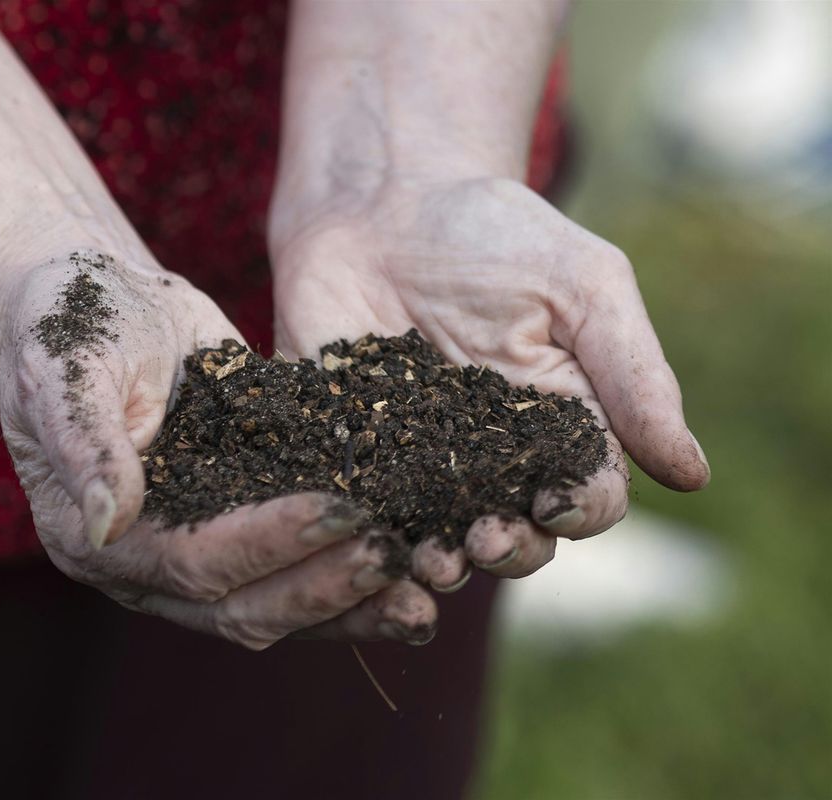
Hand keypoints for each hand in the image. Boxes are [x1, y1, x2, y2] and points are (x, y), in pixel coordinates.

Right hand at [0, 249, 431, 648]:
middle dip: (323, 585)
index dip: (266, 543)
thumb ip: (85, 443)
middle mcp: (146, 562)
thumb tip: (105, 523)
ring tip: (424, 594)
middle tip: (396, 555)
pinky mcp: (239, 525)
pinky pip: (296, 569)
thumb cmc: (68, 323)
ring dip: (351, 605)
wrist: (96, 297)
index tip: (339, 510)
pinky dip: (350, 575)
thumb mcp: (67, 368)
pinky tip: (414, 563)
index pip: (191, 560)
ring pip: (278, 605)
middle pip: (243, 605)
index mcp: (95, 537)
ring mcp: (195, 552)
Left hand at [270, 176, 709, 587]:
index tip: (555, 503)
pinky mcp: (349, 448)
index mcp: (561, 425)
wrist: (382, 198)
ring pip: (438, 537)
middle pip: (516, 535)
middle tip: (484, 540)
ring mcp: (416, 459)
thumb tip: (693, 474)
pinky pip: (358, 508)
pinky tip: (360, 542)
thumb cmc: (495, 233)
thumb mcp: (580, 285)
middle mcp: (492, 458)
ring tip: (430, 559)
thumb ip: (634, 375)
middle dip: (507, 550)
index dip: (579, 511)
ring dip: (440, 562)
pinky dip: (361, 534)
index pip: (587, 495)